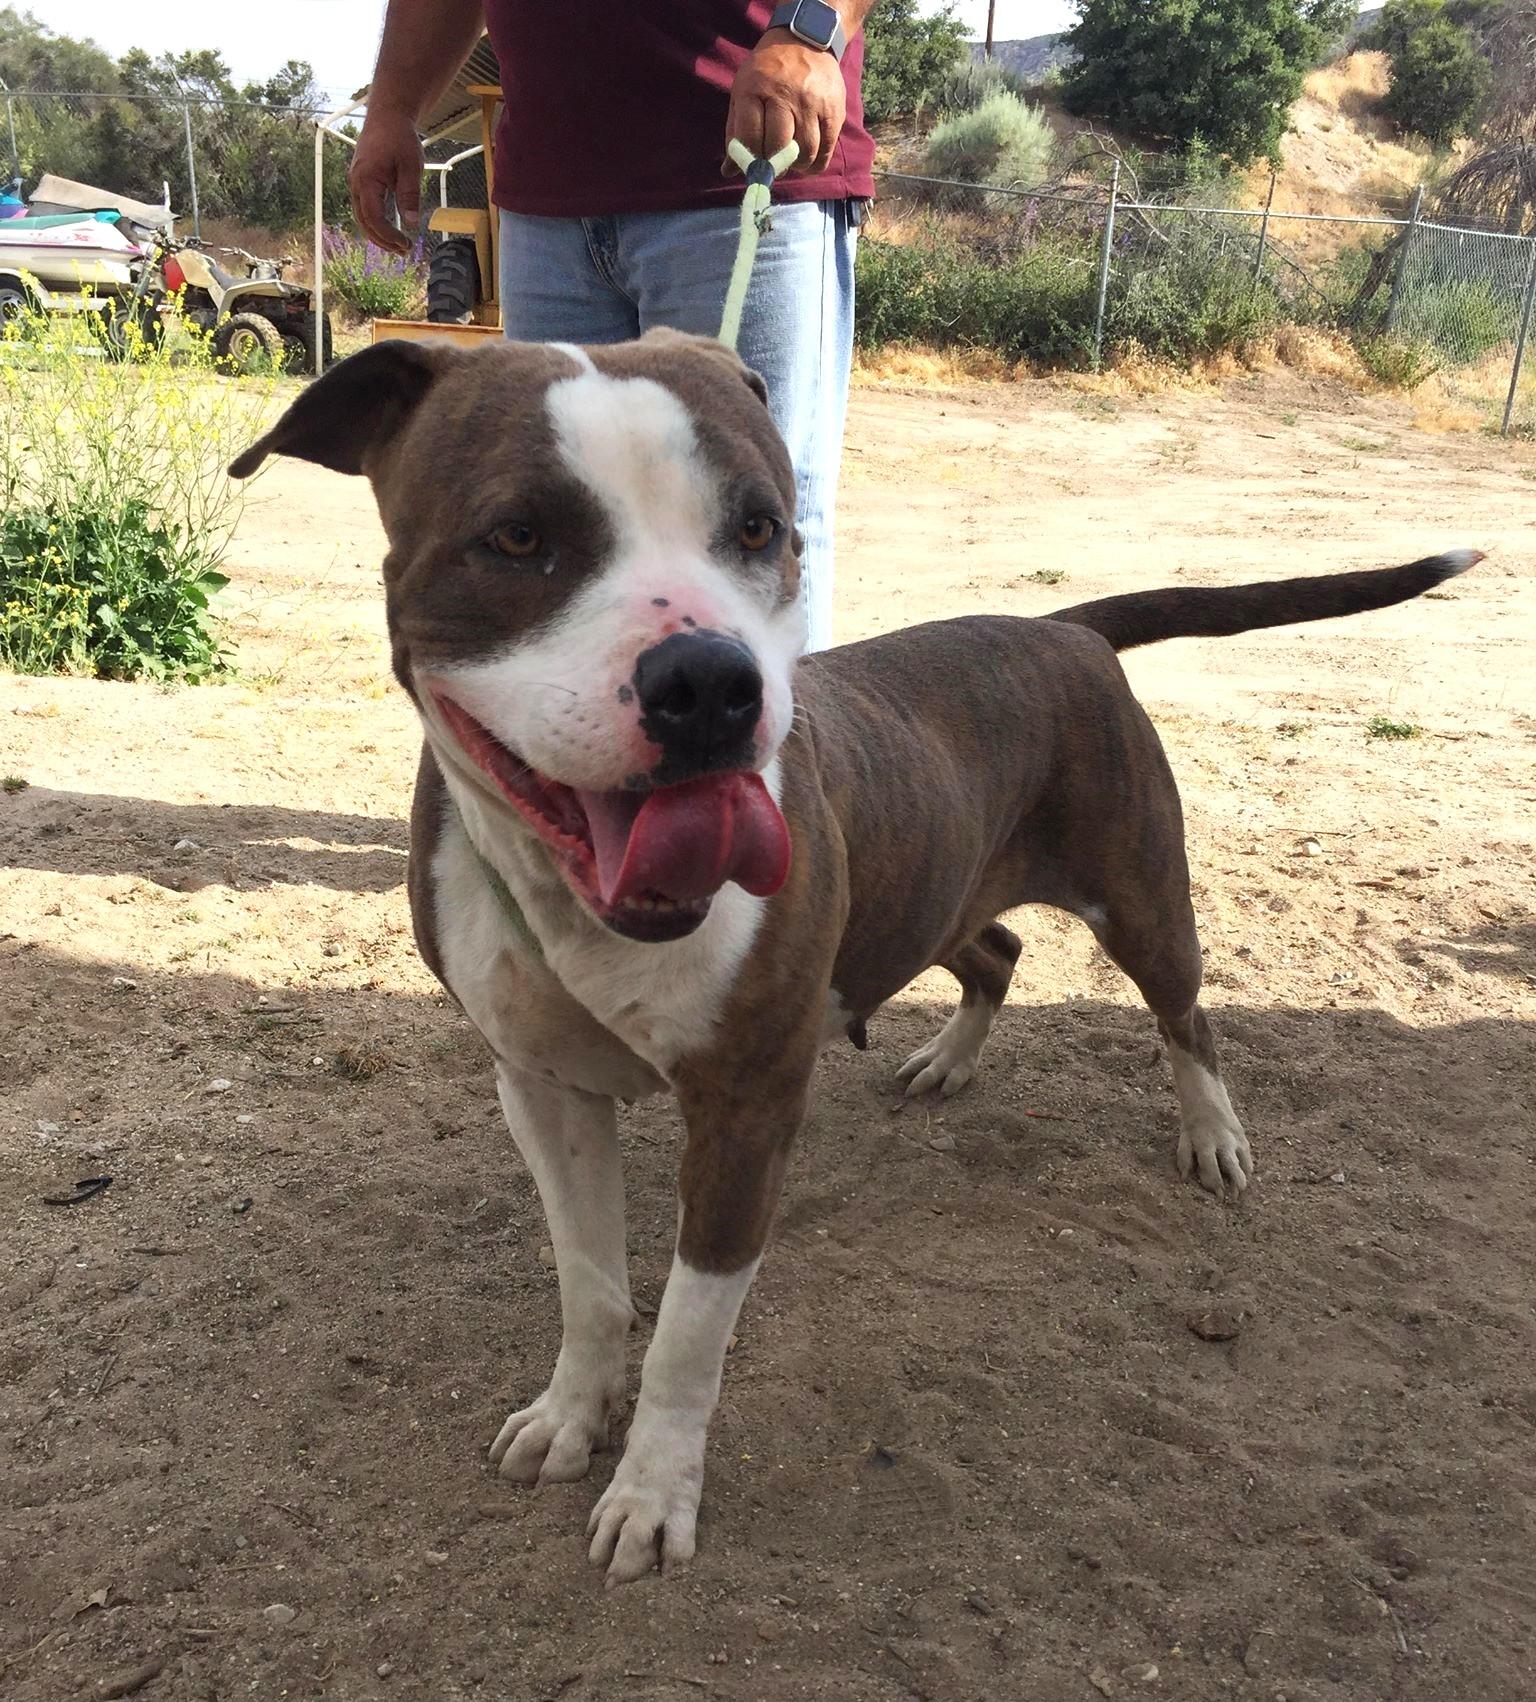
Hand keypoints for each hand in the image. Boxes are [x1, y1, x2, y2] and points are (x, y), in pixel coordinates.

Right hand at [349, 106, 424, 253]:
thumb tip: (411, 223)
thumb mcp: (411, 166)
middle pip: (364, 222)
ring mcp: (356, 183)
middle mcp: (356, 183)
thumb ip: (409, 194)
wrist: (387, 116)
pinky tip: (390, 230)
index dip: (388, 235)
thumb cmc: (400, 137)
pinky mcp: (360, 182)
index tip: (406, 244)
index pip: (374, 218)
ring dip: (378, 234)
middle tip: (403, 251)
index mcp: (366, 180)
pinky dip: (375, 223)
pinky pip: (364, 208)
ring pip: (362, 217)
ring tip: (398, 246)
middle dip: (382, 240)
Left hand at [725, 30, 845, 175]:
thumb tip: (729, 171)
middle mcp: (784, 94)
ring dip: (796, 166)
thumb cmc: (767, 73)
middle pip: (779, 146)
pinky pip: (826, 149)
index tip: (754, 166)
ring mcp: (811, 102)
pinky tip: (808, 160)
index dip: (751, 160)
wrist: (805, 40)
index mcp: (755, 89)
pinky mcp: (833, 109)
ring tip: (792, 161)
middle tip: (774, 166)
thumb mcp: (744, 92)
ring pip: (805, 152)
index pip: (751, 137)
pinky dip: (816, 163)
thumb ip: (736, 132)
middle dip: (774, 166)